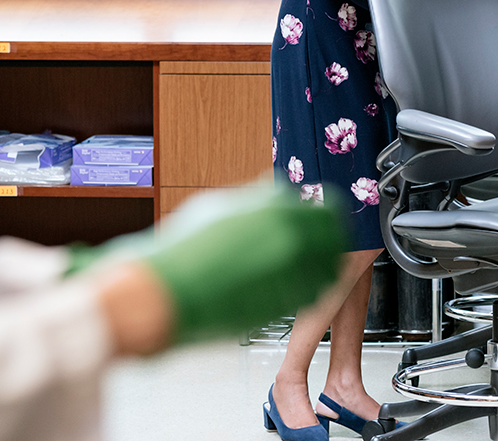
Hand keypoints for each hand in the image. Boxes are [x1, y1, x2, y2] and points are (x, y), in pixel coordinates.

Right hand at [69, 185, 345, 345]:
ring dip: (321, 268)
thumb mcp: (218, 208)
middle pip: (335, 236)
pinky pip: (311, 296)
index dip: (326, 217)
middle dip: (331, 241)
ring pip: (329, 269)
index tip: (322, 224)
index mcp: (274, 203)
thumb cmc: (182, 251)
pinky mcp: (283, 303)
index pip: (326, 207)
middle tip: (324, 247)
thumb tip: (272, 194)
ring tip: (305, 271)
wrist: (161, 292)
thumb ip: (254, 201)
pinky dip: (306, 292)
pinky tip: (288, 290)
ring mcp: (289, 270)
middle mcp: (289, 233)